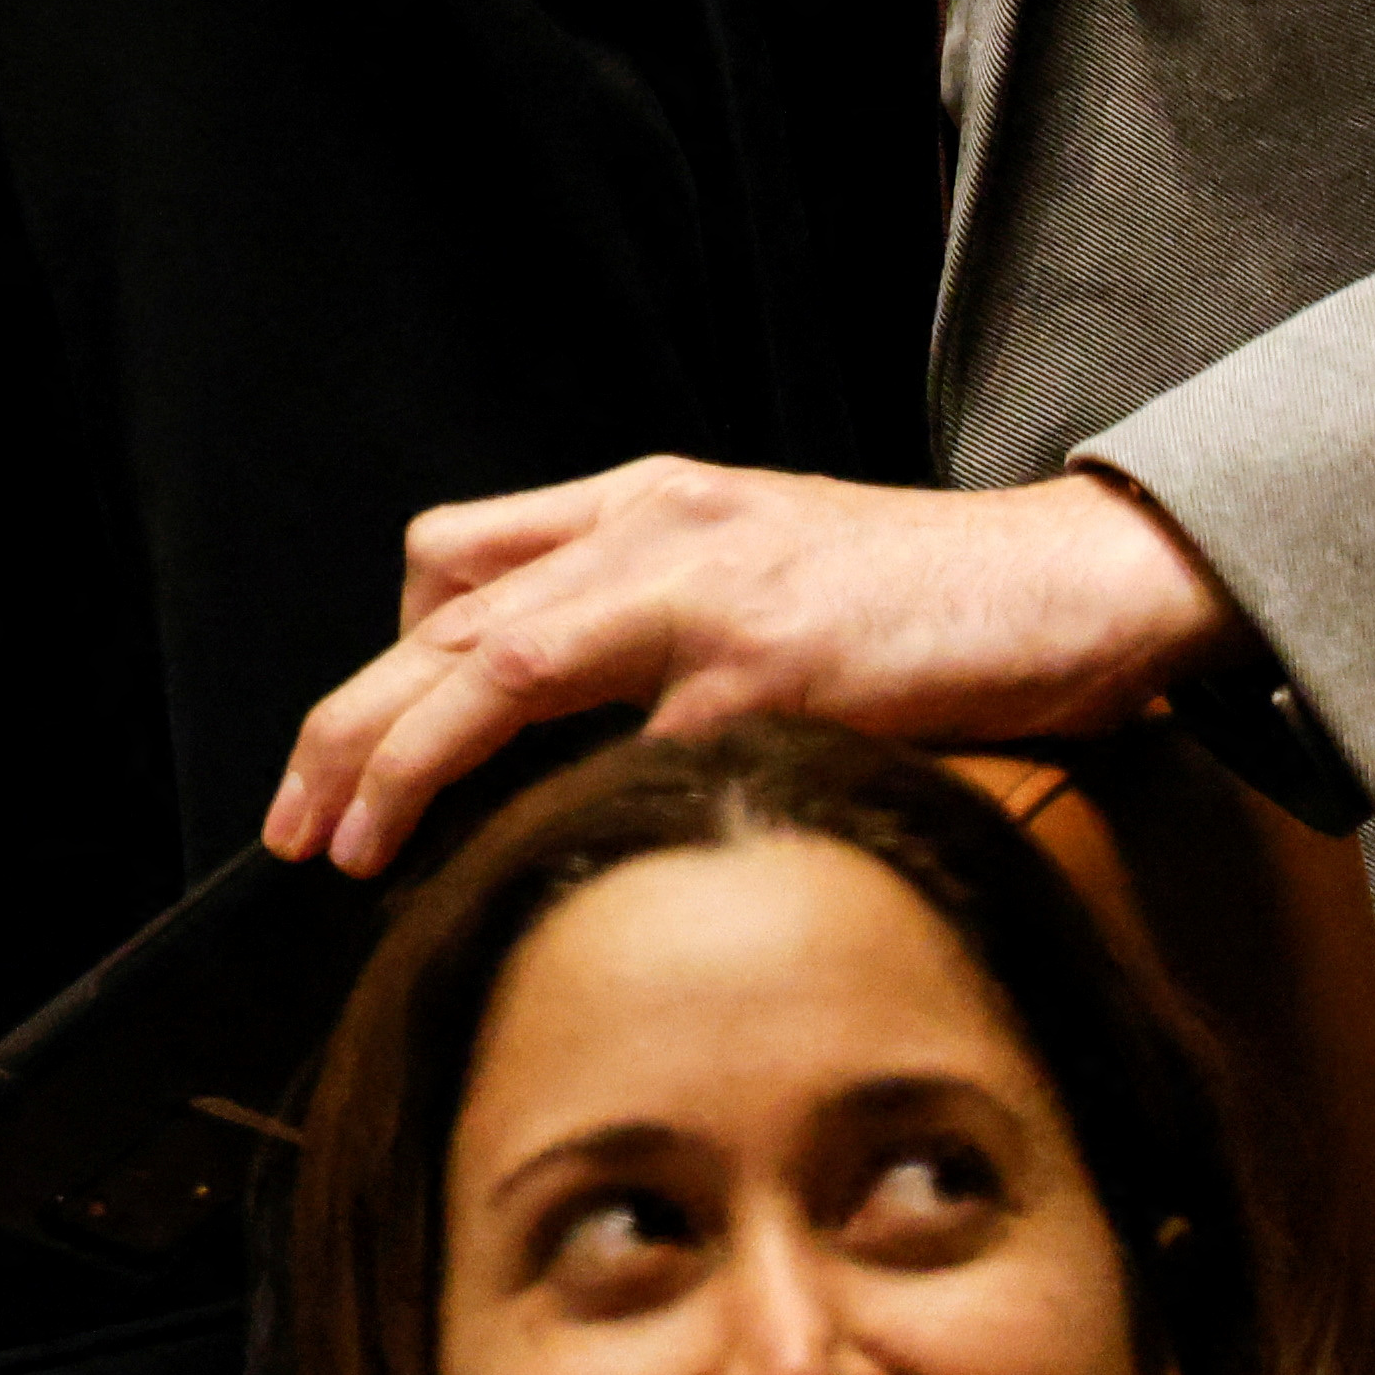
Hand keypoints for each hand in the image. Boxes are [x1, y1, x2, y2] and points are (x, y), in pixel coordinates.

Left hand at [264, 460, 1239, 872]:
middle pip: (445, 617)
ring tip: (354, 844)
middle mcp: (656, 529)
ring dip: (407, 759)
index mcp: (646, 502)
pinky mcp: (777, 664)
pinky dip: (580, 808)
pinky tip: (552, 871)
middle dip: (350, 724)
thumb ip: (653, 613)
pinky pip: (640, 747)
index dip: (379, 663)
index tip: (341, 761)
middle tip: (296, 821)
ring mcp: (710, 592)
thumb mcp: (759, 561)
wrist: (1077, 575)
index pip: (455, 559)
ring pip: (497, 664)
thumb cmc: (926, 594)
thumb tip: (557, 726)